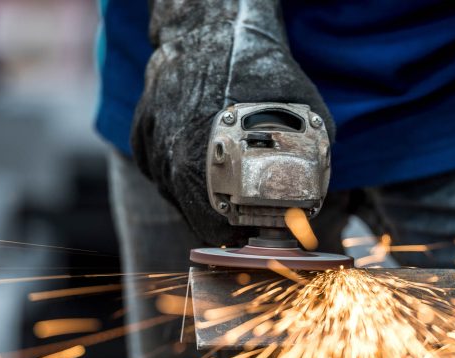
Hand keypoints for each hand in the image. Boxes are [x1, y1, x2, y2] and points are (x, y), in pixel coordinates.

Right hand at [131, 0, 333, 246]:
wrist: (211, 26)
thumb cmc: (255, 66)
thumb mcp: (301, 112)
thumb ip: (310, 159)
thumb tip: (316, 194)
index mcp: (198, 165)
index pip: (213, 228)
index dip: (238, 233)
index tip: (252, 230)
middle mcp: (167, 161)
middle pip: (193, 215)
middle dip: (222, 214)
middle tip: (245, 206)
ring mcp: (149, 147)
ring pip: (175, 194)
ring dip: (200, 192)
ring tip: (225, 174)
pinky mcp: (139, 134)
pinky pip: (159, 170)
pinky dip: (180, 169)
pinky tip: (201, 153)